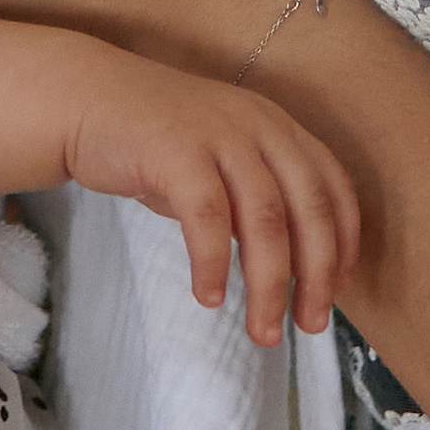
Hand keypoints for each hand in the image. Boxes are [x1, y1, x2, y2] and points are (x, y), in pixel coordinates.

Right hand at [68, 76, 359, 342]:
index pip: (334, 187)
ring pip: (265, 222)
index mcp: (277, 126)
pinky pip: (207, 218)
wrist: (85, 98)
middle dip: (316, 277)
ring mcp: (219, 134)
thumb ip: (257, 204)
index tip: (337, 292)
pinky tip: (208, 297)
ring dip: (269, 286)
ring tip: (263, 331)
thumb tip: (295, 271)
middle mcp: (258, 125)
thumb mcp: (221, 164)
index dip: (344, 244)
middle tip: (309, 326)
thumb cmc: (155, 142)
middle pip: (310, 210)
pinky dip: (212, 264)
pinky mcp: (175, 150)